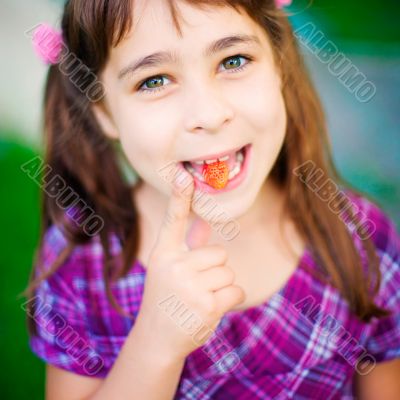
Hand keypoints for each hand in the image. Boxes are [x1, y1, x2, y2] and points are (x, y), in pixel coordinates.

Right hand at [135, 166, 245, 361]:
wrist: (156, 339)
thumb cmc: (166, 299)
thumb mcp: (170, 270)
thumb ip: (188, 244)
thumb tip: (204, 220)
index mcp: (163, 253)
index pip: (173, 220)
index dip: (180, 196)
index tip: (184, 176)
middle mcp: (174, 265)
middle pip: (219, 254)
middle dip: (214, 271)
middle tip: (195, 288)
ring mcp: (189, 286)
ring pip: (228, 273)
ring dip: (221, 287)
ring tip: (200, 299)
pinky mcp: (206, 305)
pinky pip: (236, 290)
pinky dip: (230, 300)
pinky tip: (210, 310)